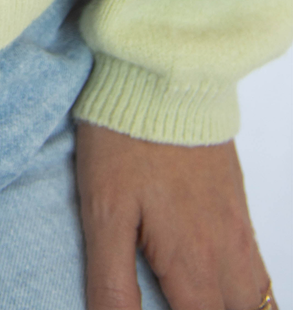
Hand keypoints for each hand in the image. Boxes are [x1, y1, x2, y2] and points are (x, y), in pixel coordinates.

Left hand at [75, 118, 275, 309]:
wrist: (161, 74)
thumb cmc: (126, 137)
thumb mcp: (103, 212)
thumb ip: (112, 283)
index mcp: (193, 265)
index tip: (161, 307)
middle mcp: (226, 253)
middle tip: (173, 299)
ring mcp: (237, 230)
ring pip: (252, 299)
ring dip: (232, 307)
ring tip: (194, 298)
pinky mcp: (237, 206)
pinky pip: (258, 269)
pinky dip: (246, 293)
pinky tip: (222, 290)